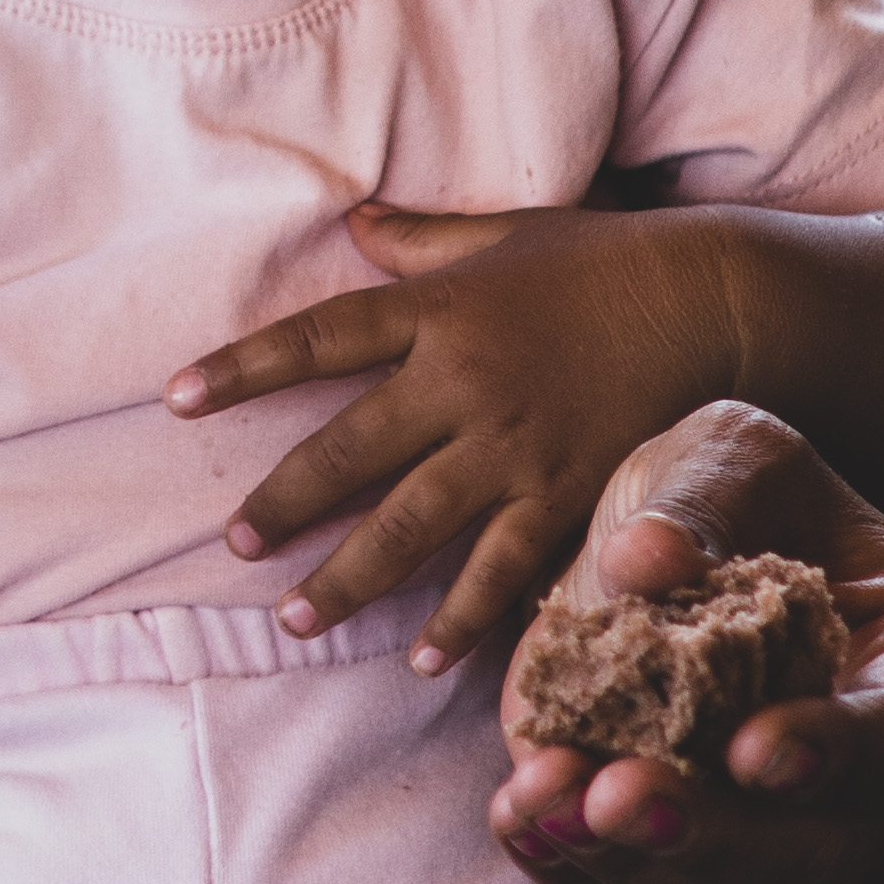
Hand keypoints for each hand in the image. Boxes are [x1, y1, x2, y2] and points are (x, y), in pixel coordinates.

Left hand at [170, 199, 744, 666]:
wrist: (708, 298)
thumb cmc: (600, 260)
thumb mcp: (501, 235)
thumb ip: (421, 240)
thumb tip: (354, 220)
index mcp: (435, 311)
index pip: (317, 339)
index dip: (242, 367)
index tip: (175, 398)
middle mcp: (462, 382)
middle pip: (351, 449)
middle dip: (286, 502)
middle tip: (235, 546)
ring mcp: (515, 445)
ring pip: (413, 524)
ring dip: (351, 577)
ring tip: (298, 618)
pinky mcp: (569, 494)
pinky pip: (504, 570)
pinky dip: (463, 620)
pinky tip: (422, 662)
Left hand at [488, 403, 883, 883]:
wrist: (718, 546)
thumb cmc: (748, 491)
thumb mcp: (732, 454)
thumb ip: (698, 501)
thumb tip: (642, 563)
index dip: (836, 752)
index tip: (751, 753)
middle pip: (820, 852)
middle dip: (708, 835)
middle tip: (612, 798)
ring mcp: (827, 850)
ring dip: (633, 867)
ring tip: (537, 807)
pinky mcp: (737, 883)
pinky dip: (593, 880)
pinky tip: (524, 824)